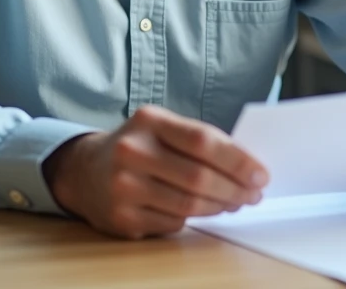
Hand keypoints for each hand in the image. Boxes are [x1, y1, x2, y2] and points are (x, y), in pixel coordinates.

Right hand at [44, 105, 268, 238]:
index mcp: (149, 121)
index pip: (203, 140)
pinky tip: (202, 211)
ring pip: (188, 205)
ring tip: (234, 203)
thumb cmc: (138, 147)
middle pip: (198, 177)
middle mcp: (132, 151)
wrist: (85, 170)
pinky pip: (173, 223)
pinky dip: (194, 219)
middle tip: (253, 194)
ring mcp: (124, 187)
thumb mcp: (161, 128)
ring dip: (220, 207)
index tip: (260, 174)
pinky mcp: (122, 218)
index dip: (237, 160)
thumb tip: (247, 166)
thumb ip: (198, 140)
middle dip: (234, 189)